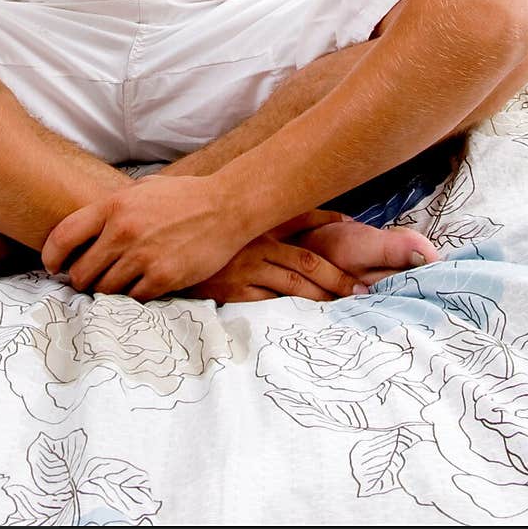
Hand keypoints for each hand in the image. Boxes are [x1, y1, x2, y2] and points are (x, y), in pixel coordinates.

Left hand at [41, 175, 247, 300]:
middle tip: (88, 280)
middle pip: (81, 273)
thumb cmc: (183, 197)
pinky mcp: (163, 278)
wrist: (226, 207)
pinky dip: (133, 297)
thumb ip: (113, 208)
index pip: (63, 236)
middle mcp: (123, 232)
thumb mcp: (142, 190)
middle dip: (81, 281)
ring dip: (106, 291)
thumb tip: (86, 228)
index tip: (54, 266)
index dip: (51, 256)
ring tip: (115, 284)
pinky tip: (139, 287)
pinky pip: (133, 299)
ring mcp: (143, 257)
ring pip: (105, 290)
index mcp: (114, 206)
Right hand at [188, 212, 438, 303]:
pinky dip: (291, 309)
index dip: (326, 219)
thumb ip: (251, 215)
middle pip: (307, 260)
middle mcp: (256, 243)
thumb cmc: (197, 235)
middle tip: (362, 289)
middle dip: (337, 275)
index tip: (351, 223)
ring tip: (344, 305)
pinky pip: (270, 302)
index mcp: (256, 223)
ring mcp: (246, 269)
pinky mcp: (235, 291)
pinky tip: (307, 317)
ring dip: (322, 295)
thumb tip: (280, 211)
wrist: (165, 252)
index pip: (299, 217)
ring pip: (294, 284)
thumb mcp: (226, 220)